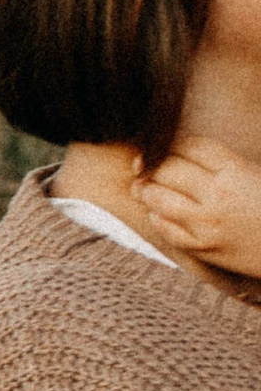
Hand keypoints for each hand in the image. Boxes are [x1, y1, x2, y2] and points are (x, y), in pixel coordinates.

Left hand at [135, 137, 260, 272]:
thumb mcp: (255, 174)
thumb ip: (223, 164)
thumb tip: (182, 153)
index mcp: (235, 170)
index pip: (190, 146)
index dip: (169, 142)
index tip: (159, 144)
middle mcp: (217, 195)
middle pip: (168, 171)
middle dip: (149, 166)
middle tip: (140, 165)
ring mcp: (206, 223)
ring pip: (159, 200)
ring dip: (145, 191)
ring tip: (140, 187)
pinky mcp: (200, 247)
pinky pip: (166, 229)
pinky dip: (156, 217)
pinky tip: (155, 211)